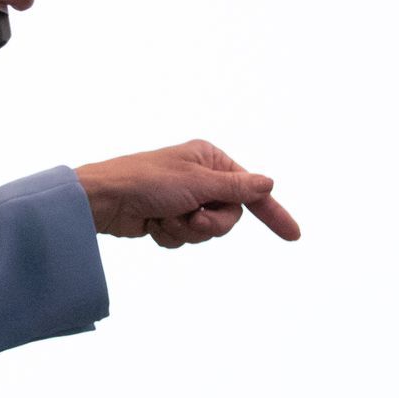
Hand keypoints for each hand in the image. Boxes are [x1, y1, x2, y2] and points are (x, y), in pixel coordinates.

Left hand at [75, 139, 299, 247]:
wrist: (104, 201)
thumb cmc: (146, 181)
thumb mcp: (197, 184)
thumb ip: (236, 188)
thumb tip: (268, 182)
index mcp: (209, 159)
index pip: (250, 189)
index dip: (272, 213)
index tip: (293, 235)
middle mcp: (200, 177)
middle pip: (230, 216)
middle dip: (211, 223)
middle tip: (191, 216)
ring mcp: (184, 199)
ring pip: (208, 230)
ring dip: (187, 230)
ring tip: (165, 217)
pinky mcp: (168, 217)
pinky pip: (185, 238)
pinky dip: (171, 235)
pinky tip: (153, 224)